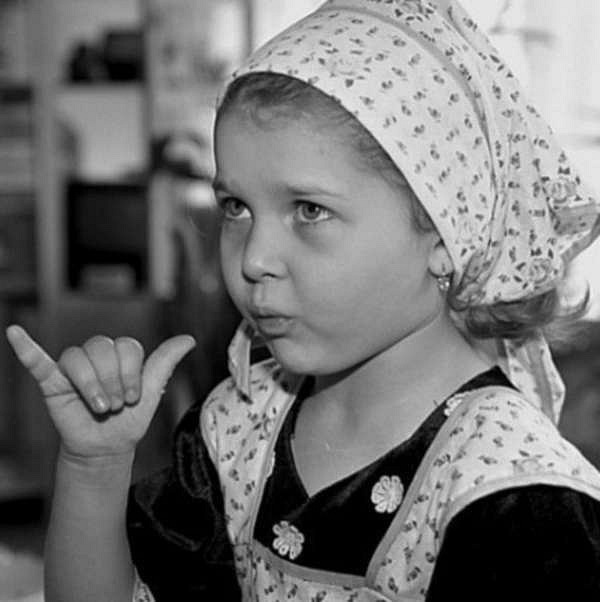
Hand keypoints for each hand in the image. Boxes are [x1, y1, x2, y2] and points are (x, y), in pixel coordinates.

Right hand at [6, 325, 195, 460]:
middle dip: (113, 380)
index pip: (127, 346)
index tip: (133, 398)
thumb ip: (166, 362)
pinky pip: (38, 361)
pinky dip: (26, 348)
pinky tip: (15, 333)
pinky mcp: (53, 382)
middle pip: (102, 348)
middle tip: (115, 406)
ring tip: (99, 408)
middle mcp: (97, 355)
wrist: (108, 447)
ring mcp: (74, 367)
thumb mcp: (152, 390)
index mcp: (121, 353)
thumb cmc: (130, 418)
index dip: (132, 373)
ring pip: (78, 357)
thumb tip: (189, 339)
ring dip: (91, 385)